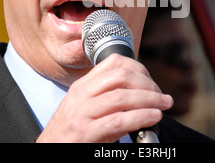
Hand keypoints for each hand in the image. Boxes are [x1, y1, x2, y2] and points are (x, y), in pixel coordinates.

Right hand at [36, 54, 172, 142]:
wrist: (50, 151)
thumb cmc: (73, 132)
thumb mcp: (87, 107)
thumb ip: (108, 96)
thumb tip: (142, 91)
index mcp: (83, 85)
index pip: (114, 62)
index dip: (139, 68)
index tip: (152, 82)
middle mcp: (81, 95)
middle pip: (121, 76)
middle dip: (148, 84)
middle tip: (162, 96)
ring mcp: (81, 113)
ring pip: (121, 97)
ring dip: (150, 99)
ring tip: (164, 105)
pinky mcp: (85, 133)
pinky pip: (118, 121)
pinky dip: (141, 117)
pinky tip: (154, 117)